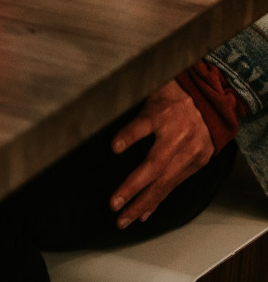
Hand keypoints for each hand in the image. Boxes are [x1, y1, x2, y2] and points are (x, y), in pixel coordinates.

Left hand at [109, 80, 213, 228]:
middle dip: (133, 188)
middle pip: (154, 166)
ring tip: (124, 219)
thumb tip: (98, 111)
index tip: (114, 148)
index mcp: (163, 113)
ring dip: (143, 203)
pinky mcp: (197, 163)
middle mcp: (178, 137)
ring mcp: (189, 153)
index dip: (129, 136)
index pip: (144, 125)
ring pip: (164, 183)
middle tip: (114, 205)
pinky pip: (174, 185)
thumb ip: (130, 104)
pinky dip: (158, 200)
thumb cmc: (173, 94)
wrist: (211, 102)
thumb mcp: (150, 89)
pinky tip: (144, 215)